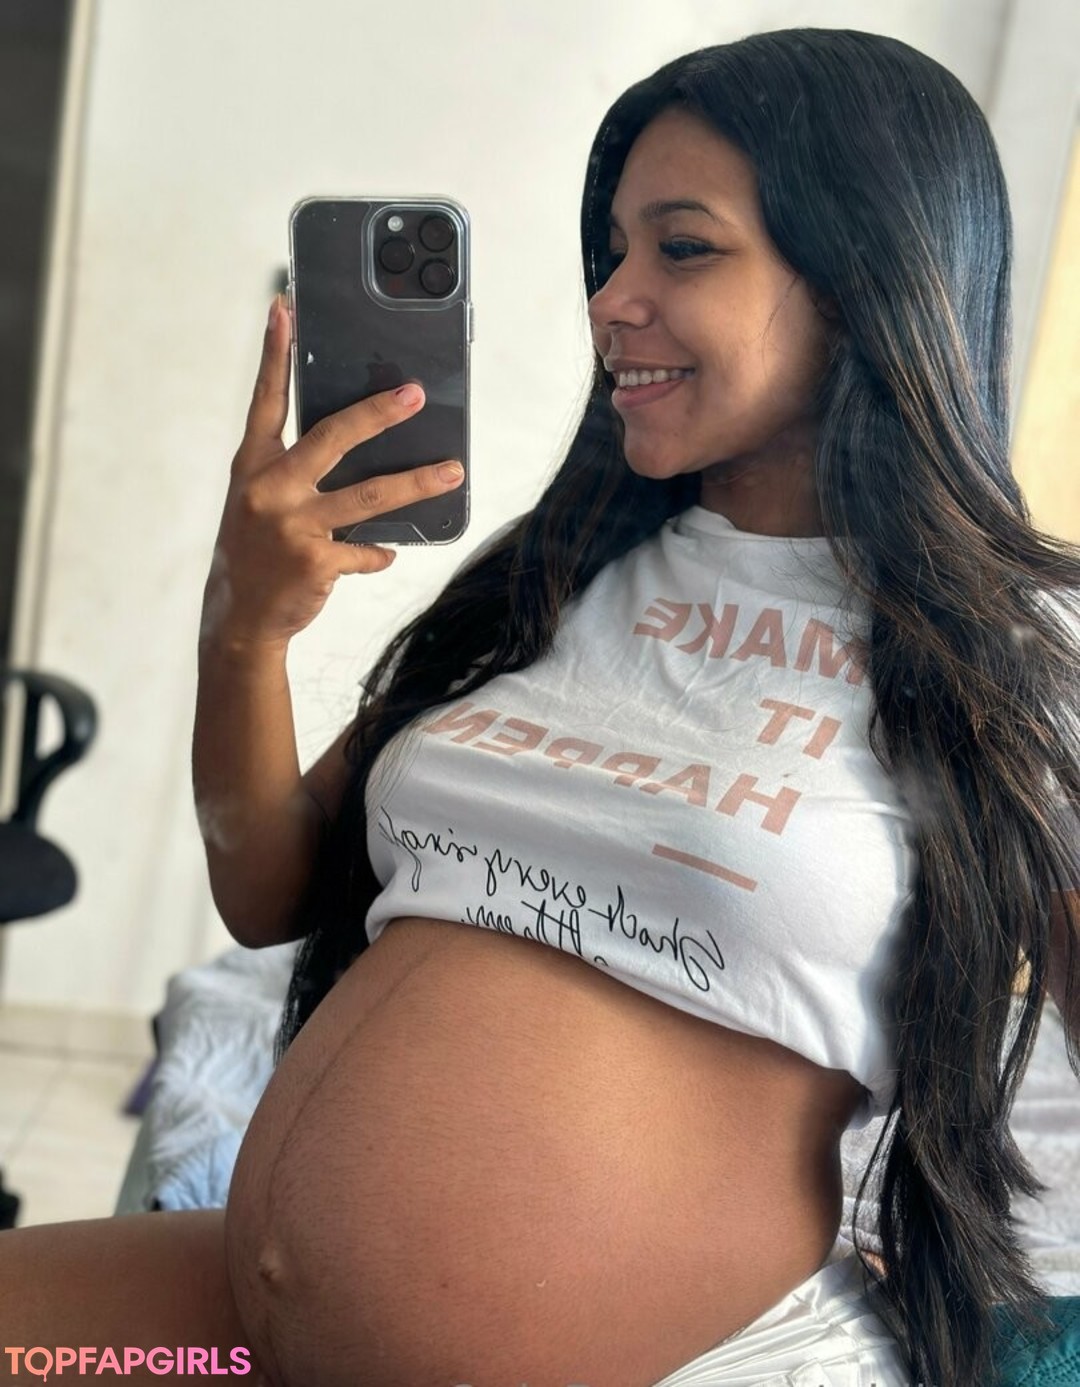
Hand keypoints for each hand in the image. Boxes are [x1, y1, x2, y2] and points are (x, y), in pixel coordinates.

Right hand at [200, 296, 464, 653]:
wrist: (238, 615)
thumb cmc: (253, 550)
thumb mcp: (257, 499)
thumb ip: (292, 468)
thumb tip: (352, 443)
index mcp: (253, 465)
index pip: (267, 399)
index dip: (275, 354)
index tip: (284, 308)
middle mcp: (270, 488)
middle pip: (333, 438)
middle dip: (378, 413)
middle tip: (414, 394)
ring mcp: (293, 525)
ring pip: (368, 497)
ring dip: (416, 484)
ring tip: (451, 472)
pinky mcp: (315, 561)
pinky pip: (365, 551)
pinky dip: (379, 553)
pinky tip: (386, 553)